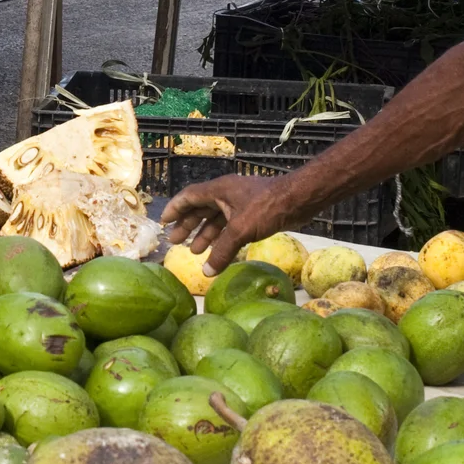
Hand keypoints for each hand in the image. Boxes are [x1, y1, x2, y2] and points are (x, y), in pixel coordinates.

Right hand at [160, 173, 294, 271]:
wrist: (299, 200)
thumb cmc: (267, 208)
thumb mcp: (240, 230)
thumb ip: (222, 251)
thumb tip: (207, 273)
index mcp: (219, 190)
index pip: (189, 197)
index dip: (175, 209)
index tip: (164, 222)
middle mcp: (227, 194)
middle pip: (201, 209)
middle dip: (188, 225)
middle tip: (176, 242)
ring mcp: (240, 204)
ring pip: (217, 219)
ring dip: (205, 234)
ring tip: (196, 251)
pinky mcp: (253, 213)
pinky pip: (230, 226)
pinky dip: (223, 238)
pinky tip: (219, 252)